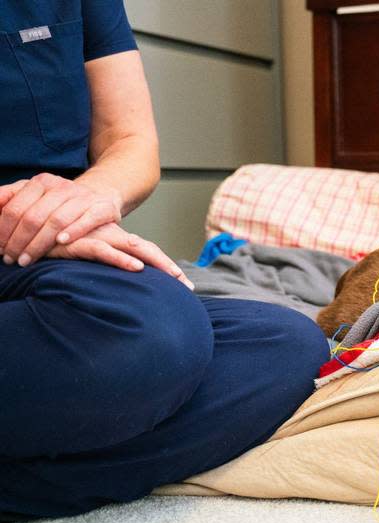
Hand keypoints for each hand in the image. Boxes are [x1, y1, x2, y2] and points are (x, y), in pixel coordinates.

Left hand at [0, 173, 122, 267]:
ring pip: (57, 220)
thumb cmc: (60, 201)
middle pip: (34, 217)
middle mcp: (62, 187)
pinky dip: (74, 231)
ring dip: (39, 244)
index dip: (4, 230)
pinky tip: (61, 243)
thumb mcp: (34, 194)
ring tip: (28, 260)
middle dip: (18, 241)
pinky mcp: (102, 208)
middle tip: (11, 259)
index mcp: (41, 182)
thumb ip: (9, 198)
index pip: (15, 208)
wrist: (100, 195)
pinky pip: (87, 220)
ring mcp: (83, 197)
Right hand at [46, 223, 193, 288]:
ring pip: (135, 249)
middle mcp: (114, 237)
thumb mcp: (90, 254)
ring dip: (156, 262)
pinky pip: (105, 251)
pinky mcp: (82, 243)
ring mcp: (100, 238)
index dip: (167, 267)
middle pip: (149, 251)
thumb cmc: (65, 243)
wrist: (37, 227)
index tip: (186, 285)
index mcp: (118, 240)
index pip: (148, 253)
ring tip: (174, 276)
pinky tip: (137, 267)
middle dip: (169, 267)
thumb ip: (108, 263)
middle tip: (187, 285)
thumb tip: (124, 285)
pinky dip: (121, 259)